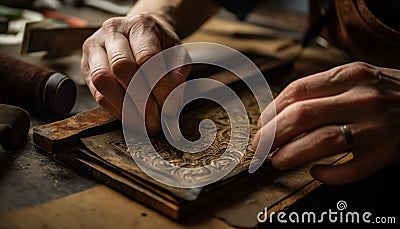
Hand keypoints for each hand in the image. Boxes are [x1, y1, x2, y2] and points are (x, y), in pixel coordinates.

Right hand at [81, 13, 189, 134]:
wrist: (141, 34)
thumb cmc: (160, 45)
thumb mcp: (177, 55)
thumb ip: (176, 76)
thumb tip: (170, 103)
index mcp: (140, 25)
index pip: (147, 57)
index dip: (158, 86)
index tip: (168, 106)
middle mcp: (113, 31)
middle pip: (121, 67)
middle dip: (140, 99)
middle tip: (154, 119)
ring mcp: (95, 47)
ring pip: (102, 80)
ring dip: (124, 107)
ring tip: (142, 122)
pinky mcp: (86, 65)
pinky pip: (96, 92)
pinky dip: (114, 109)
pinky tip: (129, 117)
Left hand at [253, 62, 399, 184]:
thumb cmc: (387, 91)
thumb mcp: (357, 77)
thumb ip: (322, 90)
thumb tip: (279, 113)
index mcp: (349, 75)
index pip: (296, 92)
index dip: (271, 112)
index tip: (260, 126)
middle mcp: (361, 98)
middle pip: (301, 116)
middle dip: (271, 135)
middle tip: (259, 147)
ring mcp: (376, 127)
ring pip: (321, 142)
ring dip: (290, 154)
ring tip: (276, 160)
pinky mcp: (387, 153)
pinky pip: (350, 170)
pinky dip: (328, 175)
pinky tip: (316, 173)